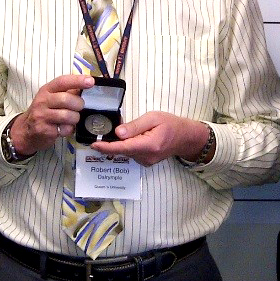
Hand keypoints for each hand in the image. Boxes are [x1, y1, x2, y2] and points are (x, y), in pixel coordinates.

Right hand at [12, 74, 93, 155]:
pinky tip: (63, 128)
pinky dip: (69, 130)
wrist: (26, 131)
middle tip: (78, 108)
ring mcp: (42, 116)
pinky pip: (65, 129)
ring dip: (74, 119)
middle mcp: (42, 101)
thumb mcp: (52, 98)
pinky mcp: (44, 130)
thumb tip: (87, 84)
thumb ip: (68, 91)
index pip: (62, 82)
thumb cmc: (44, 111)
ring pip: (68, 116)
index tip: (90, 81)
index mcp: (46, 90)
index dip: (77, 80)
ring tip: (71, 119)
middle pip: (66, 99)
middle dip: (78, 105)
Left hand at [91, 111, 209, 165]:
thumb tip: (118, 132)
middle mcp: (146, 157)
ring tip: (129, 131)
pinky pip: (131, 153)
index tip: (94, 145)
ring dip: (122, 143)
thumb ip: (135, 126)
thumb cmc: (170, 124)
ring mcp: (146, 162)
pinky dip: (128, 146)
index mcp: (149, 145)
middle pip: (122, 150)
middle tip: (103, 131)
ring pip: (126, 152)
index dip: (107, 147)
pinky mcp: (145, 162)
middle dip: (111, 142)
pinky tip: (133, 137)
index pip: (123, 147)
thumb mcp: (154, 117)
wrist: (185, 138)